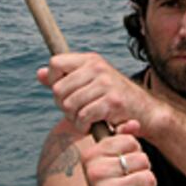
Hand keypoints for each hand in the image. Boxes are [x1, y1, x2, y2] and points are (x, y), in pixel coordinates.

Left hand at [37, 53, 155, 134]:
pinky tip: (93, 125)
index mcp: (91, 60)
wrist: (145, 110)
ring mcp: (106, 83)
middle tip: (78, 111)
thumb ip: (64, 78)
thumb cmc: (112, 98)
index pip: (56, 63)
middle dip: (64, 106)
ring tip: (86, 118)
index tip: (67, 92)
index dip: (54, 81)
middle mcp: (98, 67)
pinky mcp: (112, 102)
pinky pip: (83, 116)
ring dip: (74, 118)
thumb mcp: (89, 83)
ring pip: (69, 105)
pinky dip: (84, 126)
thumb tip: (40, 73)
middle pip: (58, 89)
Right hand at [81, 127, 160, 185]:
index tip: (123, 164)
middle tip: (129, 181)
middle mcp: (95, 173)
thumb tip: (135, 123)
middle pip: (142, 159)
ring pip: (149, 178)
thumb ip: (123, 137)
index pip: (130, 141)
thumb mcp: (112, 159)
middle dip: (143, 170)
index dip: (134, 152)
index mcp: (91, 156)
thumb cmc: (113, 184)